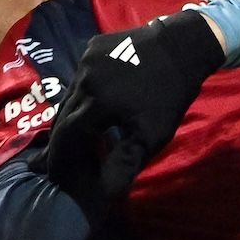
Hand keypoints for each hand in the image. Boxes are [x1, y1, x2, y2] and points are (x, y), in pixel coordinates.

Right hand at [44, 11, 228, 205]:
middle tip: (57, 162)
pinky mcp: (92, 47)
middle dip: (59, 143)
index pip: (66, 137)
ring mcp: (86, 60)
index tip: (55, 176)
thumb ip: (124, 163)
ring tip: (71, 138)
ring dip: (69, 118)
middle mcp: (83, 79)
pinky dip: (80, 95)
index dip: (58, 159)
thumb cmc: (169, 96)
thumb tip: (103, 193)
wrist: (183, 45)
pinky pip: (79, 77)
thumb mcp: (152, 135)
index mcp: (95, 103)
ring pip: (69, 96)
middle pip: (63, 117)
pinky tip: (87, 107)